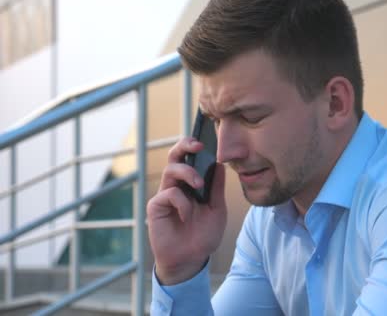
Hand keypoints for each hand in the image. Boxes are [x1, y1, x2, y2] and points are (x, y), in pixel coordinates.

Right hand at [147, 137, 226, 284]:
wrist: (191, 259)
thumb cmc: (203, 235)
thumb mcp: (217, 210)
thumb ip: (216, 188)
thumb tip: (219, 164)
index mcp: (191, 184)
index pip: (191, 158)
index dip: (195, 146)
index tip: (208, 138)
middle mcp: (177, 185)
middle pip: (175, 156)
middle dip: (185, 145)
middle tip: (198, 145)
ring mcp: (165, 194)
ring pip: (171, 170)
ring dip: (187, 173)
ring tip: (198, 186)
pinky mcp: (156, 206)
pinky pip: (169, 193)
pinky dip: (182, 202)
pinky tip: (187, 215)